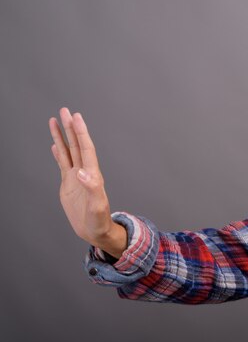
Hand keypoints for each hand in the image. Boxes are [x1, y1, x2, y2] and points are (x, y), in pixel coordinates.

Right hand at [49, 108, 126, 257]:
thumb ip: (92, 188)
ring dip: (62, 137)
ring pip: (68, 152)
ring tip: (54, 121)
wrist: (95, 231)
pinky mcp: (69, 185)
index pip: (86, 149)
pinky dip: (59, 153)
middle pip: (76, 145)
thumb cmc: (99, 221)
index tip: (76, 117)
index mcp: (92, 175)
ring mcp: (76, 178)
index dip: (81, 132)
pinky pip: (63, 164)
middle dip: (71, 128)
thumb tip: (82, 171)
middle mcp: (85, 172)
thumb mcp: (97, 207)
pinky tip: (55, 144)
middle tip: (64, 110)